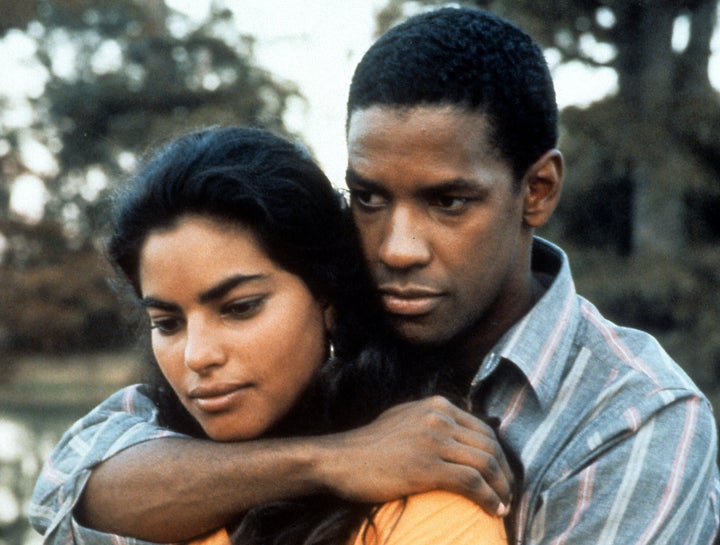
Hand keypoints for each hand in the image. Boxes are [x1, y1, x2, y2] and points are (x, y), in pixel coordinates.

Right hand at [317, 396, 512, 515]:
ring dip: (501, 487)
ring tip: (504, 503)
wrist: (339, 460)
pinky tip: (494, 509)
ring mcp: (433, 441)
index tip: (502, 473)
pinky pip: (472, 482)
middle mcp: (438, 417)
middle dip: (505, 472)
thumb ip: (431, 419)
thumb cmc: (369, 446)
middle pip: (489, 445)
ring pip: (485, 464)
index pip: (482, 429)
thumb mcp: (404, 418)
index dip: (498, 454)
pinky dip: (489, 497)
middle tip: (509, 491)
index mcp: (436, 405)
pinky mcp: (427, 467)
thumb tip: (456, 429)